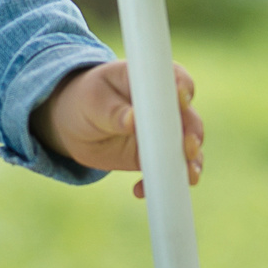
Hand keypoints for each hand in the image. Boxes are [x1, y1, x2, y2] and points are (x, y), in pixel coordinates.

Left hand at [31, 61, 203, 197]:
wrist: (74, 125)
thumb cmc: (86, 100)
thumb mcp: (93, 102)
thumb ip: (113, 111)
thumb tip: (132, 121)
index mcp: (151, 80)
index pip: (176, 78)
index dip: (183, 88)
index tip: (182, 101)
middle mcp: (165, 105)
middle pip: (189, 117)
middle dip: (192, 133)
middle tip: (188, 149)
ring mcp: (165, 133)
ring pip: (188, 147)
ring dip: (190, 163)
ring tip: (187, 177)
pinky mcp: (158, 156)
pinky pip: (171, 171)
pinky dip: (163, 182)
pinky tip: (139, 189)